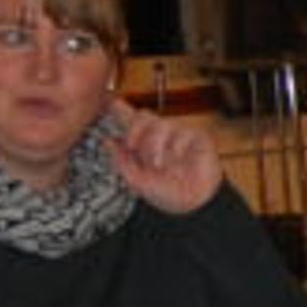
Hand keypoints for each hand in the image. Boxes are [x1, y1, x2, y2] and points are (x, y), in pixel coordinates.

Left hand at [104, 104, 223, 213]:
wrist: (191, 206)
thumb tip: (108, 141)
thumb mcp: (136, 181)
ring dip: (154, 145)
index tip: (112, 100)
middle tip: (132, 147)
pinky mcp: (198, 137)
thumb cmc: (166, 193)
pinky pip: (182, 132)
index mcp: (146, 144)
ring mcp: (180, 135)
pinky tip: (179, 161)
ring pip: (160, 124)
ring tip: (157, 164)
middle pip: (144, 116)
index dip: (122, 109)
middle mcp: (162, 136)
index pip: (133, 121)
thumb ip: (121, 161)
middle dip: (134, 130)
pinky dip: (175, 148)